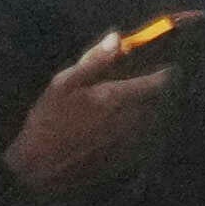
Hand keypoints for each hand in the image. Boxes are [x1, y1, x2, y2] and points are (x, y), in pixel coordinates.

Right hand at [3, 28, 202, 201]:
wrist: (40, 168)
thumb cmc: (47, 121)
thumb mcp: (63, 84)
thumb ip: (94, 61)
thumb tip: (117, 37)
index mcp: (117, 97)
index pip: (159, 82)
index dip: (164, 74)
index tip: (164, 68)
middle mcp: (131, 120)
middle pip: (160, 102)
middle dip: (156, 93)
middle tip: (144, 88)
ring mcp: (132, 142)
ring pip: (155, 121)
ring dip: (151, 112)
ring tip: (133, 109)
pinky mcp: (129, 159)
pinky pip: (146, 141)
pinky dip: (142, 132)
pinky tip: (123, 131)